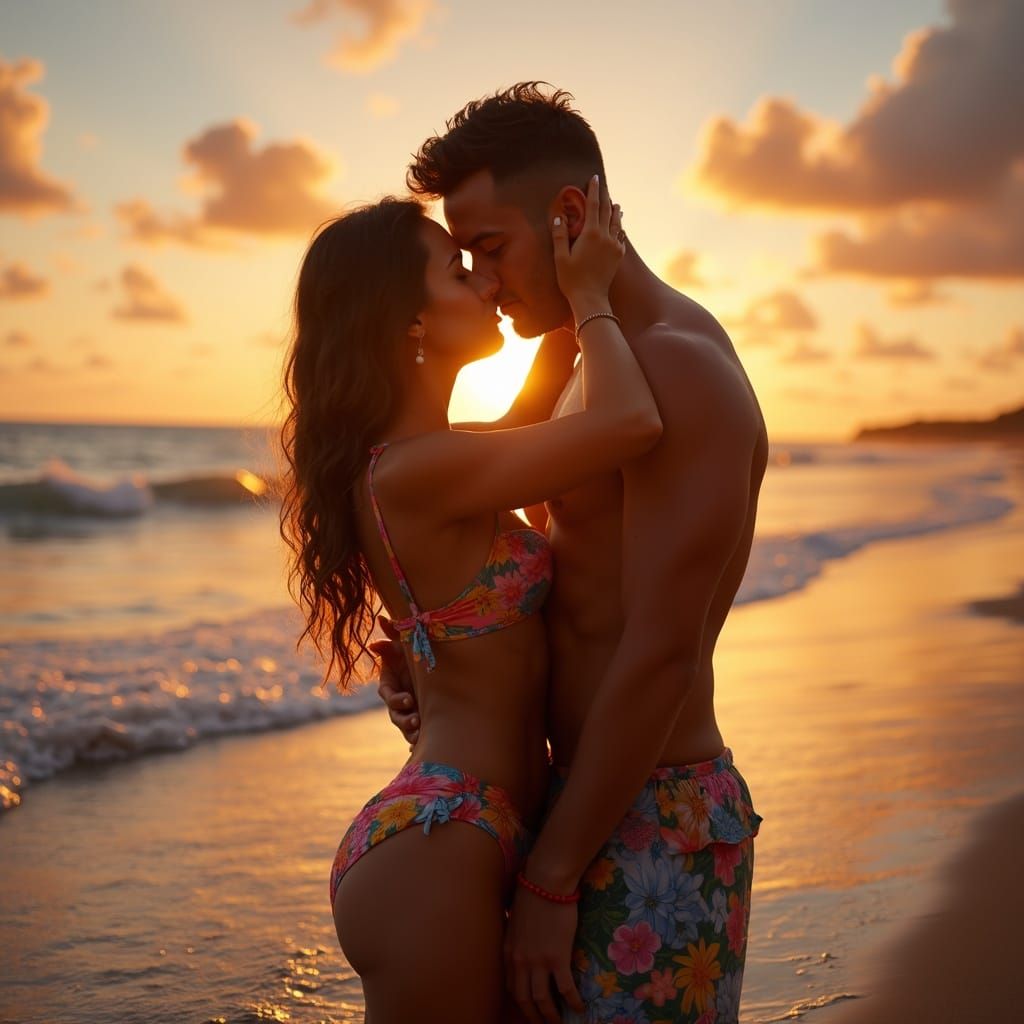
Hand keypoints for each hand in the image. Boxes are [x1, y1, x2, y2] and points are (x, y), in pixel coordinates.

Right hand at [369, 616, 418, 745]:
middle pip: (395, 714)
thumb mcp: (406, 645)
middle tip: (415, 720)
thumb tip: (381, 618)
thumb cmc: (415, 656)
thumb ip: (393, 633)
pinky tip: (425, 742)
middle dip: (404, 719)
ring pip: (405, 727)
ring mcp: (407, 712)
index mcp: (390, 684)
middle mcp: (397, 700)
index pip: (388, 694)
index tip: (408, 699)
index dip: (396, 698)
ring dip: (411, 730)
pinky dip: (419, 739)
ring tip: (420, 733)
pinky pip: (415, 734)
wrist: (436, 672)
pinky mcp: (419, 721)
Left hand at [504, 883, 584, 1023]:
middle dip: (534, 1016)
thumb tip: (524, 943)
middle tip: (544, 1023)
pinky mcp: (557, 957)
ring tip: (560, 1022)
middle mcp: (519, 961)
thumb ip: (518, 937)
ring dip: (552, 1016)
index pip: (511, 987)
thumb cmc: (533, 892)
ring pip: (543, 1000)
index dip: (521, 1003)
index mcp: (508, 951)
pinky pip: (565, 989)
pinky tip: (580, 1008)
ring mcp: (538, 961)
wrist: (546, 882)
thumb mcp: (517, 919)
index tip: (530, 1010)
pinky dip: (573, 1002)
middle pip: (524, 999)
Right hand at [551, 174, 623, 311]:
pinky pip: (621, 237)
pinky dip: (619, 229)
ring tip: (616, 205)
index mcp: (591, 234)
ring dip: (616, 212)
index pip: (594, 205)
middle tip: (604, 187)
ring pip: (617, 223)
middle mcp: (606, 237)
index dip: (594, 190)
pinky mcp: (618, 256)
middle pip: (607, 211)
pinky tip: (619, 229)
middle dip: (605, 197)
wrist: (591, 299)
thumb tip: (559, 217)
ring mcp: (615, 246)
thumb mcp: (561, 257)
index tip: (595, 178)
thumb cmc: (572, 279)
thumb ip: (560, 236)